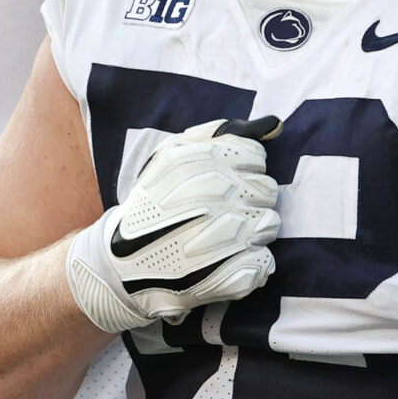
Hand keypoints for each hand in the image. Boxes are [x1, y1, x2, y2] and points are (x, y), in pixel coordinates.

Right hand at [66, 118, 278, 331]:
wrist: (124, 263)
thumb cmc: (152, 204)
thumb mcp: (171, 154)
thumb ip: (219, 133)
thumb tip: (273, 125)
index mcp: (204, 161)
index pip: (255, 156)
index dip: (241, 170)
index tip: (222, 184)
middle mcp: (219, 194)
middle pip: (267, 189)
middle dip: (248, 200)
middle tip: (218, 213)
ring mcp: (230, 236)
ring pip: (271, 224)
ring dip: (252, 232)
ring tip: (221, 238)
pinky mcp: (236, 273)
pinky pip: (265, 261)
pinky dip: (250, 264)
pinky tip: (224, 263)